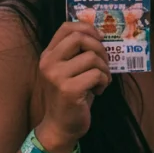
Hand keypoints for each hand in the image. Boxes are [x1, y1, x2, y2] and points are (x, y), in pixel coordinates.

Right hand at [35, 22, 110, 152]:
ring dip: (104, 69)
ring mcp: (56, 76)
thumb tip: (101, 35)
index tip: (100, 38)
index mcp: (49, 55)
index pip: (67, 27)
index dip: (88, 28)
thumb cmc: (71, 95)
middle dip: (100, 48)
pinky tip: (99, 91)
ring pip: (92, 57)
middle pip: (80, 38)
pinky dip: (104, 81)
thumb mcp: (71, 70)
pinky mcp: (68, 89)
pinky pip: (96, 74)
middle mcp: (49, 62)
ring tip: (101, 81)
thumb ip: (79, 52)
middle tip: (104, 64)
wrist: (61, 125)